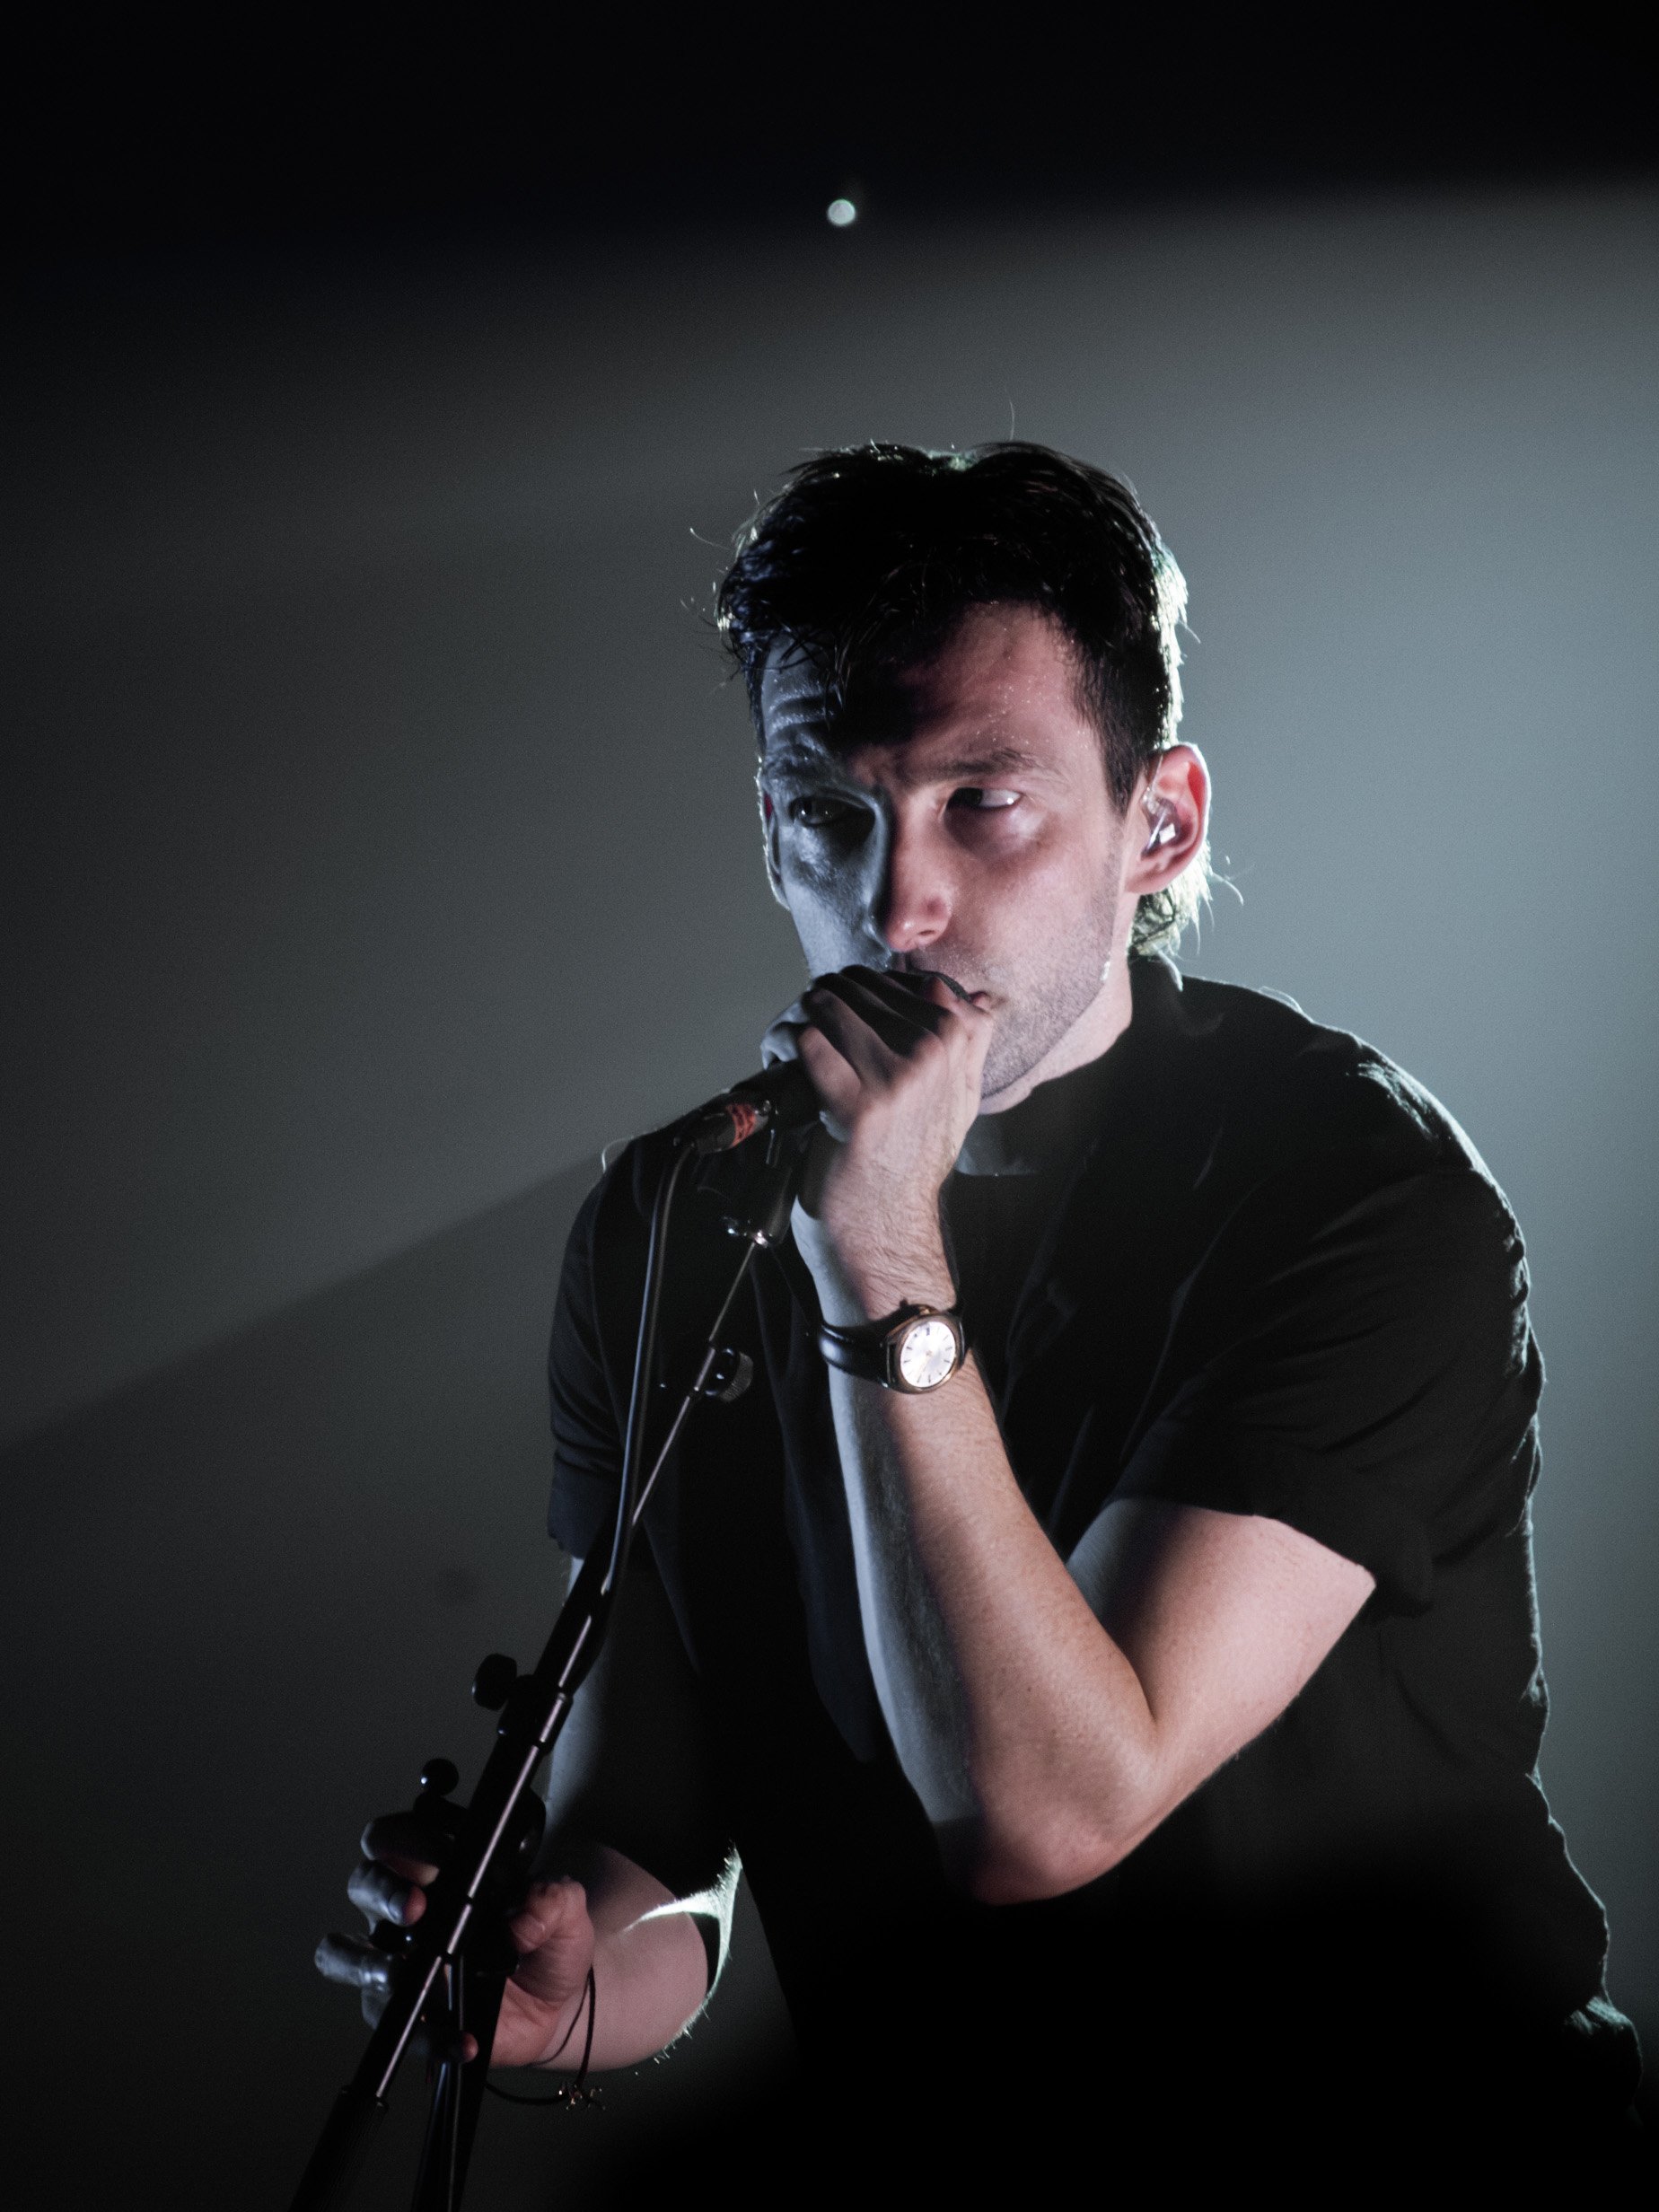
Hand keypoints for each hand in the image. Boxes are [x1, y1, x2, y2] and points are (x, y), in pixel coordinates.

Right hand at [315, 1809, 597, 2067]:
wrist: (559, 2004)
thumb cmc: (548, 1942)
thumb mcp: (566, 1909)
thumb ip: (551, 1897)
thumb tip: (524, 1908)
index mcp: (438, 1871)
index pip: (395, 1838)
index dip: (405, 1839)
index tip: (437, 1856)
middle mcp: (406, 1912)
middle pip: (363, 1885)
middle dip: (383, 1891)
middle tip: (416, 1906)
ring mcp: (398, 1963)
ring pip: (345, 1954)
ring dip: (367, 1960)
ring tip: (402, 1972)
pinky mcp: (408, 2014)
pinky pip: (396, 2025)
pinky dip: (426, 2035)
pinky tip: (461, 2037)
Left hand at [791, 965, 991, 1321]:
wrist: (887, 1226)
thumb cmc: (912, 1163)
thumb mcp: (959, 1100)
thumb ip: (971, 1043)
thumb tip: (982, 996)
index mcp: (960, 1039)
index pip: (892, 978)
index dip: (855, 993)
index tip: (839, 1020)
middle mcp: (935, 1052)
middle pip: (854, 986)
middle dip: (819, 1004)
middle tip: (806, 1035)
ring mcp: (900, 1078)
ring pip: (825, 1005)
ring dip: (796, 1019)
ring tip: (790, 1047)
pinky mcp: (860, 1106)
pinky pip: (807, 1042)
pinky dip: (783, 1045)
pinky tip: (781, 1064)